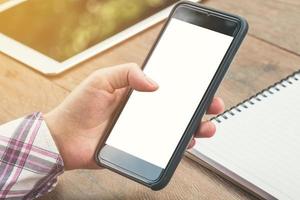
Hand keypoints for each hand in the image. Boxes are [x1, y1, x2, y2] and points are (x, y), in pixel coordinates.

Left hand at [44, 63, 223, 169]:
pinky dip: (178, 147)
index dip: (187, 88)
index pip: (168, 89)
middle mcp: (143, 112)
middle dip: (199, 108)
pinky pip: (163, 148)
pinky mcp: (139, 148)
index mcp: (136, 94)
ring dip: (194, 128)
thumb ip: (127, 72)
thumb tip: (154, 82)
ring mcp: (143, 131)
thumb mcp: (102, 79)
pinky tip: (187, 143)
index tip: (203, 87)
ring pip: (175, 130)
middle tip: (212, 107)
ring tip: (205, 127)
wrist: (64, 138)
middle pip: (177, 110)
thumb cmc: (79, 108)